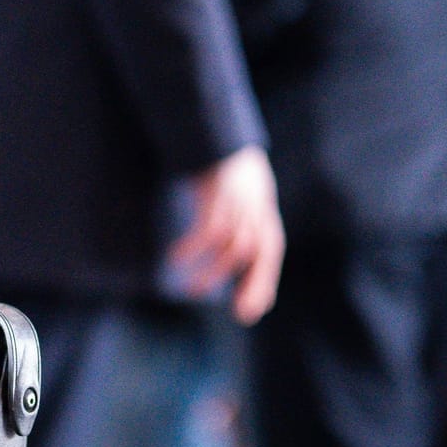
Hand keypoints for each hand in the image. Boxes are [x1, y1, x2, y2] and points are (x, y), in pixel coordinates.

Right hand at [169, 145, 285, 323]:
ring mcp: (238, 201)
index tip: (253, 309)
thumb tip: (236, 253)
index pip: (271, 249)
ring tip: (192, 289)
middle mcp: (255, 207)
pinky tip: (175, 257)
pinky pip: (209, 230)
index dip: (265, 279)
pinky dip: (193, 247)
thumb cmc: (226, 169)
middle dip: (253, 284)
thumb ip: (244, 220)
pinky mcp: (217, 193)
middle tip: (240, 313)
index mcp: (262, 209)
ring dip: (213, 272)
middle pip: (260, 252)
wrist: (215, 132)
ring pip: (234, 246)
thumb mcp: (242, 193)